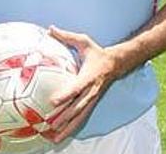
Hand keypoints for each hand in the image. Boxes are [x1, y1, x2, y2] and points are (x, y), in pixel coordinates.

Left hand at [47, 26, 117, 142]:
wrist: (116, 63)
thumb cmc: (97, 52)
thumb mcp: (84, 41)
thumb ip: (66, 36)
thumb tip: (50, 28)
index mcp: (89, 76)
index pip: (77, 87)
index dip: (66, 94)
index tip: (53, 101)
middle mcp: (91, 90)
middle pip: (78, 106)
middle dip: (64, 117)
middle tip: (49, 125)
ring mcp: (92, 98)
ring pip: (79, 116)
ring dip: (67, 127)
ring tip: (54, 138)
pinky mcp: (91, 103)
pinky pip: (81, 118)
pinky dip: (72, 128)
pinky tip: (61, 136)